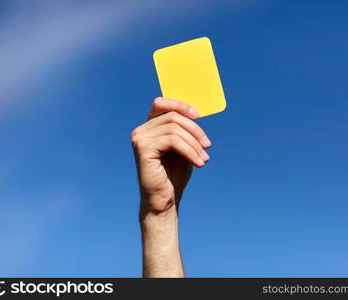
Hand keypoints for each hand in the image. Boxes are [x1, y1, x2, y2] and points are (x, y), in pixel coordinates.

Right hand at [131, 97, 210, 216]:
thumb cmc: (174, 174)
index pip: (162, 103)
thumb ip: (184, 129)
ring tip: (203, 158)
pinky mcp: (142, 148)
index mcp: (149, 127)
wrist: (165, 199)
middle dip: (195, 130)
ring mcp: (140, 138)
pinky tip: (198, 163)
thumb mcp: (183, 147)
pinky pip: (172, 140)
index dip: (181, 105)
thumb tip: (196, 112)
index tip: (199, 116)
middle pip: (172, 116)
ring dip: (194, 143)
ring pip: (174, 128)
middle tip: (207, 146)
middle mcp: (141, 130)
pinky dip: (190, 150)